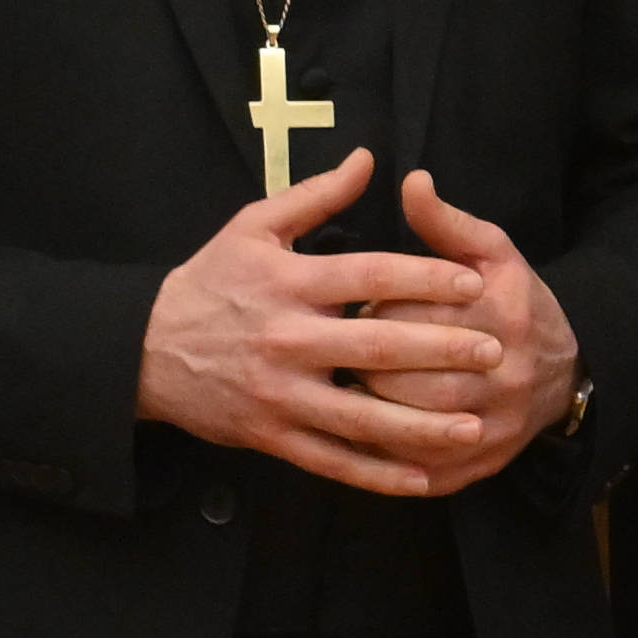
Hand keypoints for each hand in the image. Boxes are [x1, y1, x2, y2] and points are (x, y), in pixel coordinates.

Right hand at [135, 147, 505, 495]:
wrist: (143, 349)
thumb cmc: (208, 283)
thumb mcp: (251, 227)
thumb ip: (315, 195)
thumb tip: (369, 158)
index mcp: (289, 282)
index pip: (369, 274)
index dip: (425, 277)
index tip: (475, 282)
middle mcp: (287, 338)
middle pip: (376, 344)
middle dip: (441, 349)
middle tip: (493, 352)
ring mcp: (280, 393)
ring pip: (361, 415)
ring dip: (421, 425)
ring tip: (473, 426)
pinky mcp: (271, 435)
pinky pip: (332, 459)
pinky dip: (376, 475)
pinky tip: (420, 479)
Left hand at [339, 170, 589, 493]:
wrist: (568, 370)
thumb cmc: (515, 302)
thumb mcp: (492, 252)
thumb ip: (446, 221)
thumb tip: (410, 182)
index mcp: (501, 313)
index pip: (413, 315)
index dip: (372, 312)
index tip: (352, 307)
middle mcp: (503, 375)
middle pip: (405, 377)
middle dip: (363, 365)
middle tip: (337, 353)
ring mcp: (495, 427)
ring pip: (411, 428)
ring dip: (368, 413)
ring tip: (342, 391)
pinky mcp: (484, 465)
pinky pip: (424, 471)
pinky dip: (387, 460)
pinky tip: (361, 437)